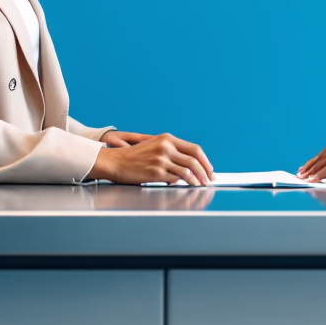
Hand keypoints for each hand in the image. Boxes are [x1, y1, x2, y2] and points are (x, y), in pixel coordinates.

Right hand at [90, 133, 214, 185]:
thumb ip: (171, 151)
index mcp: (166, 138)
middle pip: (195, 159)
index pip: (194, 149)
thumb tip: (191, 163)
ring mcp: (161, 159)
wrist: (116, 162)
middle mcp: (165, 147)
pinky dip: (185, 183)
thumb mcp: (154, 145)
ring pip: (188, 170)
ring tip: (200, 185)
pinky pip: (177, 179)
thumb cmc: (135, 157)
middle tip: (209, 179)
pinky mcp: (156, 172)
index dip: (205, 160)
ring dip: (198, 180)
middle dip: (206, 171)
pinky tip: (187, 186)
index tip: (209, 169)